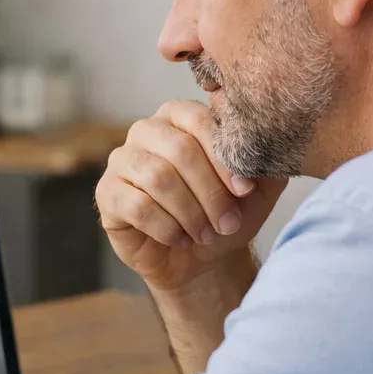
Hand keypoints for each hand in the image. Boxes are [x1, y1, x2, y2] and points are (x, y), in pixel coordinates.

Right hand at [96, 100, 285, 290]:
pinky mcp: (107, 194)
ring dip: (190, 213)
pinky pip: (136, 206)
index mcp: (180, 116)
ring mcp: (122, 160)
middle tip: (228, 223)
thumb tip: (265, 127)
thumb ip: (263, 153)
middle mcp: (146, 130)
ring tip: (206, 233)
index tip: (245, 191)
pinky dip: (166, 228)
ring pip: (157, 178)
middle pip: (179, 150)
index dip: (223, 158)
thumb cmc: (227, 212)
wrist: (204, 257)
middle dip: (210, 192)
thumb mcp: (258, 184)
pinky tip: (181, 239)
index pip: (199, 121)